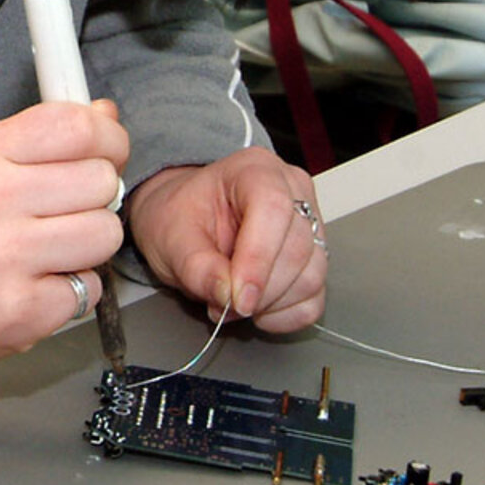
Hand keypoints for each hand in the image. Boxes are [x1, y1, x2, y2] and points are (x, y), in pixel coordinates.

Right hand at [0, 100, 129, 385]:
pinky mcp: (19, 311)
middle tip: (62, 215)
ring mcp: (5, 258)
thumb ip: (35, 142)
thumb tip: (104, 116)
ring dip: (88, 248)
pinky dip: (70, 293)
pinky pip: (89, 289)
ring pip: (106, 234)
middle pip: (102, 181)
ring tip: (47, 253)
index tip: (107, 154)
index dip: (109, 139)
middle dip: (95, 200)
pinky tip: (32, 288)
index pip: (76, 125)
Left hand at [124, 147, 327, 334]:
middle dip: (259, 291)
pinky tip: (258, 309)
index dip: (258, 259)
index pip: (273, 209)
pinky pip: (315, 298)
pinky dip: (285, 315)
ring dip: (271, 304)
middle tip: (222, 305)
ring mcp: (310, 224)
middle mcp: (292, 191)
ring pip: (311, 276)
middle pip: (297, 248)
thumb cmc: (181, 217)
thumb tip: (227, 293)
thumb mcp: (170, 238)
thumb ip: (196, 266)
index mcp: (255, 170)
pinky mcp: (314, 258)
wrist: (185, 221)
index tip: (238, 298)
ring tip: (233, 303)